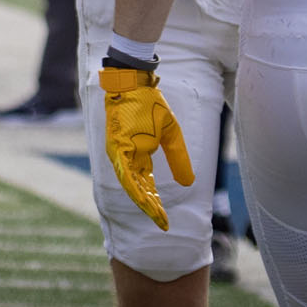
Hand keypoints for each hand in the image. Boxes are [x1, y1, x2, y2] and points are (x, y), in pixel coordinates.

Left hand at [100, 66, 193, 229]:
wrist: (135, 82)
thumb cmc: (150, 104)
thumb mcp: (171, 132)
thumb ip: (178, 156)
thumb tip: (189, 182)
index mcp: (139, 156)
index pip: (146, 186)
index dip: (156, 202)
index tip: (165, 220)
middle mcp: (127, 158)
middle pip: (139, 189)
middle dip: (152, 207)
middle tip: (164, 224)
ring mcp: (120, 153)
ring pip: (131, 184)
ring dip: (144, 200)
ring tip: (157, 214)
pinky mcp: (117, 146)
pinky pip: (125, 171)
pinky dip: (134, 185)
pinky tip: (143, 197)